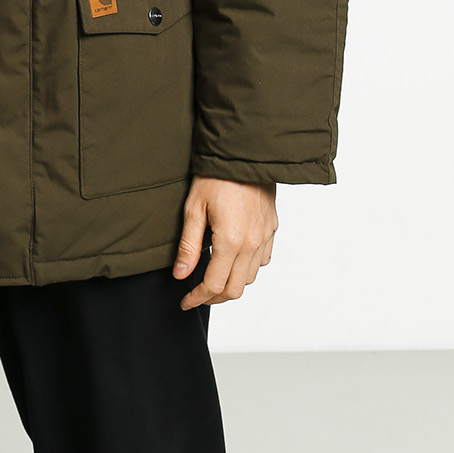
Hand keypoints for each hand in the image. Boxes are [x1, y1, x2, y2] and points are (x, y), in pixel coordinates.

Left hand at [173, 176, 277, 309]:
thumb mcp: (194, 208)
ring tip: (214, 276)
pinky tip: (234, 259)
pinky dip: (248, 267)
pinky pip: (263, 259)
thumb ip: (188, 246)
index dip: (197, 298)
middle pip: (234, 289)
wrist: (244, 151)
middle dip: (214, 297)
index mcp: (230, 241)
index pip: (214, 285)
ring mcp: (265, 236)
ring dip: (231, 283)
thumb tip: (181, 275)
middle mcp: (252, 243)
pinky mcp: (272, 227)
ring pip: (250, 277)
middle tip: (197, 294)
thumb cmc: (216, 175)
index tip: (185, 301)